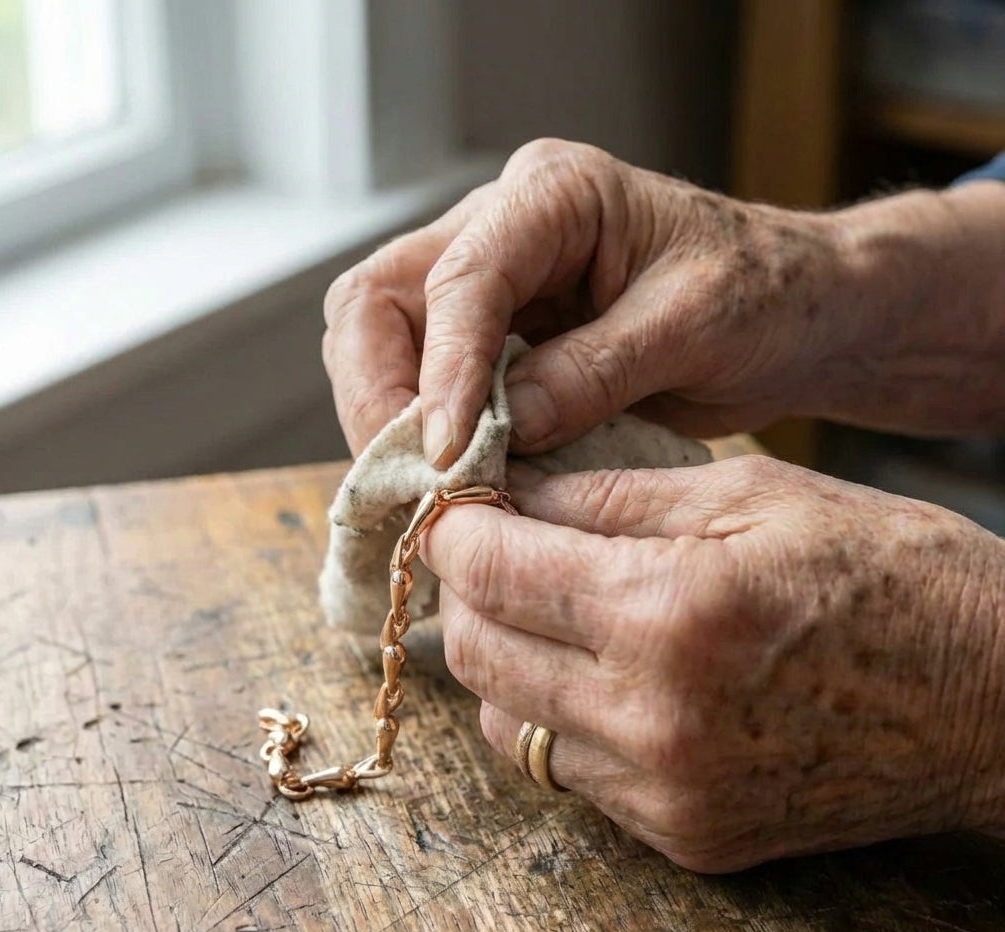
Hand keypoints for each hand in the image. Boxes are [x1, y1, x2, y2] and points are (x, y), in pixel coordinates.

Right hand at [323, 139, 856, 464]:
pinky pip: (427, 382)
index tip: (446, 456)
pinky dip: (425, 435)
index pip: (458, 279)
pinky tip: (450, 481)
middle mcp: (504, 229)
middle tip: (412, 478)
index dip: (440, 372)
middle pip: (380, 300)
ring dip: (393, 420)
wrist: (798, 314)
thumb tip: (500, 429)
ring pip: (385, 343)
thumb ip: (595, 371)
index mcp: (554, 195)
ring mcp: (495, 286)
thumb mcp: (694, 326)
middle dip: (380, 394)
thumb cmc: (767, 297)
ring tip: (429, 489)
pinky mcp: (500, 340)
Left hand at [419, 455, 1004, 871]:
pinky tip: (598, 672)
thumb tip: (514, 493)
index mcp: (672, 611)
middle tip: (495, 550)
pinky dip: (556, 716)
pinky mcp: (685, 839)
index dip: (455, 529)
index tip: (454, 507)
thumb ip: (613, 495)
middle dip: (468, 591)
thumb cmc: (890, 573)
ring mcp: (667, 794)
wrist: (993, 702)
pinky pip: (568, 773)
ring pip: (507, 722)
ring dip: (504, 658)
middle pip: (477, 653)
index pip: (494, 570)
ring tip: (547, 610)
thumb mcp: (752, 494)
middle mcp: (654, 718)